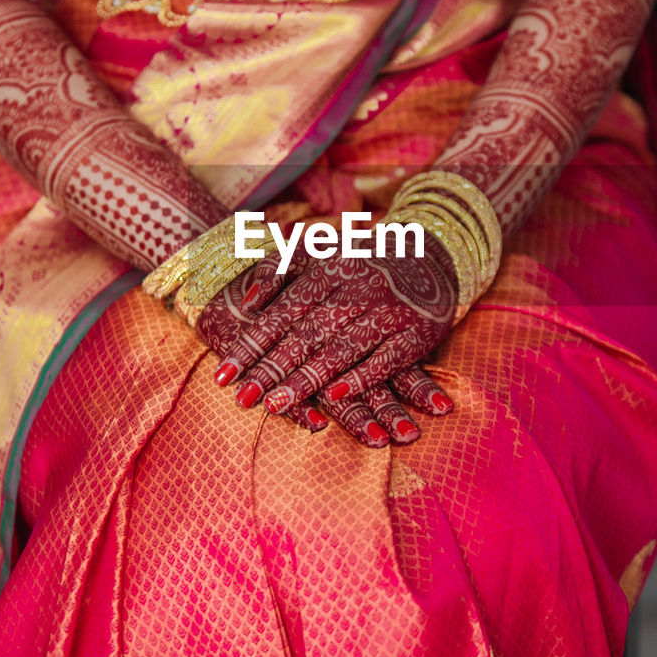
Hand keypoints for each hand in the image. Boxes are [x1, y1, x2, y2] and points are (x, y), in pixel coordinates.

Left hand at [210, 239, 457, 442]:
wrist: (433, 255)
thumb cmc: (362, 260)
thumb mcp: (321, 251)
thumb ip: (279, 269)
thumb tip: (246, 302)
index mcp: (331, 267)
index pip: (284, 310)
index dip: (252, 343)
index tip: (223, 374)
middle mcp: (360, 286)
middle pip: (308, 332)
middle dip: (272, 368)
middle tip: (242, 398)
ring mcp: (390, 309)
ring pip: (342, 347)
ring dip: (307, 379)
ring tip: (274, 405)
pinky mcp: (418, 331)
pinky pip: (386, 359)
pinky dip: (360, 378)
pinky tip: (333, 398)